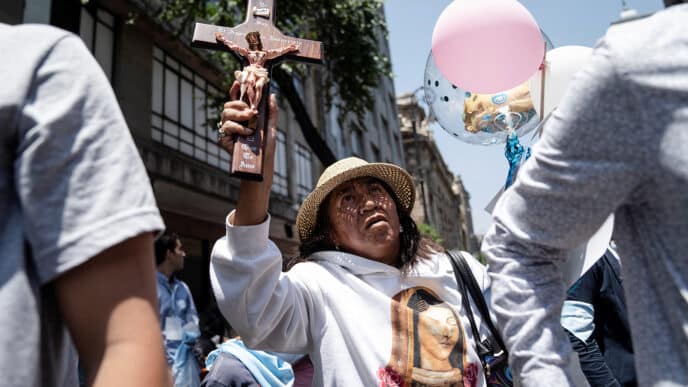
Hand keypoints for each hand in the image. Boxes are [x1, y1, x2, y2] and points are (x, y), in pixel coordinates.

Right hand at [218, 80, 277, 225]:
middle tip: (252, 112)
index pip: (236, 100)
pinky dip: (238, 128)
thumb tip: (272, 95)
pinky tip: (247, 133)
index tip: (239, 80)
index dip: (236, 90)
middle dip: (240, 105)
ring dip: (239, 115)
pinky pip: (226, 127)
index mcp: (243, 117)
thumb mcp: (270, 128)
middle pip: (229, 105)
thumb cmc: (266, 148)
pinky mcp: (223, 140)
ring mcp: (227, 131)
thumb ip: (271, 112)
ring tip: (251, 123)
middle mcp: (233, 122)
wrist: (262, 166)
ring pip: (225, 114)